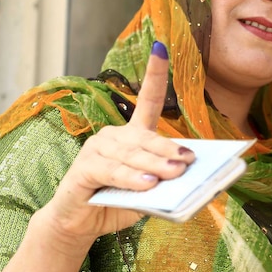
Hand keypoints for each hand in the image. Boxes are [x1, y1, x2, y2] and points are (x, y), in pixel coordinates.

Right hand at [41, 41, 194, 252]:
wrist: (80, 224)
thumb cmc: (117, 202)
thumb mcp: (148, 191)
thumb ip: (164, 181)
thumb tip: (188, 176)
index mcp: (131, 135)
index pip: (147, 99)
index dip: (153, 73)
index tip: (161, 46)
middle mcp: (112, 136)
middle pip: (145, 139)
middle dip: (169, 150)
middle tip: (191, 160)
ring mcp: (95, 150)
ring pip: (131, 156)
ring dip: (155, 166)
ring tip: (176, 174)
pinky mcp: (83, 170)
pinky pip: (111, 172)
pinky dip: (130, 179)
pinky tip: (147, 185)